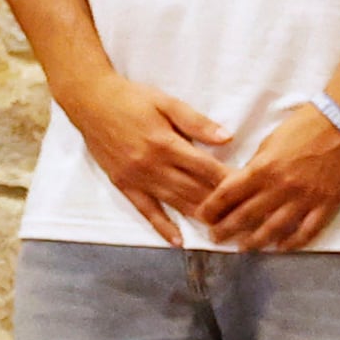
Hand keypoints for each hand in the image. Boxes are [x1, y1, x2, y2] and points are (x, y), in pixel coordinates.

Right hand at [70, 70, 229, 242]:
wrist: (89, 101)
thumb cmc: (131, 98)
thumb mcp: (167, 102)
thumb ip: (197, 122)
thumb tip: (227, 137)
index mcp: (166, 143)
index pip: (207, 168)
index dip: (230, 181)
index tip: (251, 191)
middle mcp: (152, 165)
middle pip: (194, 190)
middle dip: (221, 205)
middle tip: (245, 219)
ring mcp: (137, 178)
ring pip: (175, 203)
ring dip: (199, 218)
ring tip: (223, 232)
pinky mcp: (123, 185)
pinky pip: (145, 210)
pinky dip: (162, 227)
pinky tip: (178, 241)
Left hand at [201, 104, 339, 252]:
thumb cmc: (306, 125)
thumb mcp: (271, 140)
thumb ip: (257, 165)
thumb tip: (246, 183)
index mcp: (264, 168)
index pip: (228, 194)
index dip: (212, 208)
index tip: (203, 216)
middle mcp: (281, 187)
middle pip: (246, 215)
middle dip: (226, 229)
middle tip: (215, 237)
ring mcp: (305, 198)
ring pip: (274, 228)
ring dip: (255, 241)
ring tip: (244, 248)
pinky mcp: (327, 204)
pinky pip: (307, 230)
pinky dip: (293, 242)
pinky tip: (282, 247)